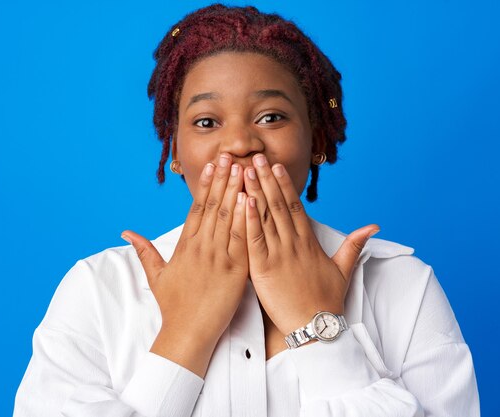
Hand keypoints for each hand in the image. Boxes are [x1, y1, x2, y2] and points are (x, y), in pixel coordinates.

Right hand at [121, 153, 248, 376]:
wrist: (187, 333)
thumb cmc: (173, 306)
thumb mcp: (156, 276)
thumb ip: (144, 251)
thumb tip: (126, 232)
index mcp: (184, 246)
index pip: (196, 209)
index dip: (205, 185)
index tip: (212, 166)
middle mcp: (200, 247)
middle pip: (213, 206)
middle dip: (222, 179)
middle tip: (230, 156)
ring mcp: (218, 258)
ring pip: (227, 218)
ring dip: (235, 191)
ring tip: (243, 168)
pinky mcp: (234, 271)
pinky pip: (241, 239)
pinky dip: (245, 218)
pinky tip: (251, 198)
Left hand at [243, 154, 378, 335]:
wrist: (316, 329)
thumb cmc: (327, 302)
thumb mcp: (343, 270)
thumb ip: (353, 244)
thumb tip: (373, 226)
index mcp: (308, 243)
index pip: (296, 207)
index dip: (285, 185)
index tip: (276, 166)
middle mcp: (294, 244)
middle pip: (279, 205)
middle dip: (267, 179)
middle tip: (257, 157)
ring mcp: (279, 255)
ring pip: (266, 217)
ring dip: (255, 192)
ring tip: (246, 170)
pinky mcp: (264, 268)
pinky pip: (255, 240)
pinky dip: (249, 220)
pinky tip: (243, 201)